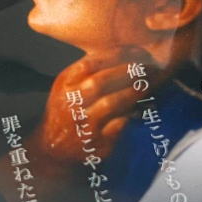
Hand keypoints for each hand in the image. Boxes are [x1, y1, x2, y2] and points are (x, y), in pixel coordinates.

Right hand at [26, 48, 160, 175]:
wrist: (54, 149)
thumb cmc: (64, 112)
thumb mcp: (65, 87)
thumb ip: (86, 72)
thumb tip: (121, 53)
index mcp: (64, 85)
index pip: (88, 64)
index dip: (114, 56)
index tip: (135, 51)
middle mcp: (71, 104)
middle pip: (99, 82)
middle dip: (127, 72)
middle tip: (147, 66)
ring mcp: (84, 125)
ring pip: (111, 104)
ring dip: (132, 92)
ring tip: (148, 83)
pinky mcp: (98, 143)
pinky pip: (119, 125)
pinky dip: (130, 114)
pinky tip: (140, 106)